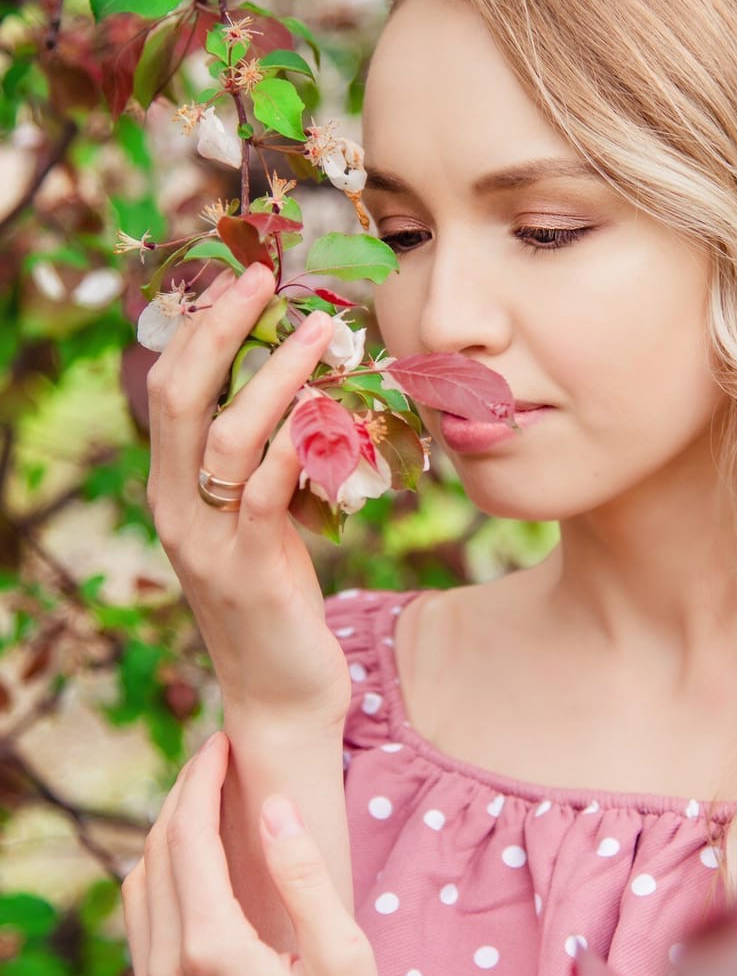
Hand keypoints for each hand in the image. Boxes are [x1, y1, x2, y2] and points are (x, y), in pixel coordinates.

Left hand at [122, 730, 414, 975]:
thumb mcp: (345, 957)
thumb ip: (302, 876)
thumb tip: (271, 806)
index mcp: (213, 952)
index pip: (186, 838)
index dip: (202, 781)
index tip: (223, 742)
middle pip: (152, 861)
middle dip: (178, 803)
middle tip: (213, 765)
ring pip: (136, 903)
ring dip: (162, 848)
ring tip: (203, 813)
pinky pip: (141, 949)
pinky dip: (158, 899)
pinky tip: (194, 887)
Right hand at [146, 262, 349, 729]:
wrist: (281, 698)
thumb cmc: (279, 602)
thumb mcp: (261, 523)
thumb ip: (264, 465)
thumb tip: (300, 392)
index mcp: (172, 490)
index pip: (170, 389)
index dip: (200, 328)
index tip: (241, 277)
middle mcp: (176, 509)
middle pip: (181, 396)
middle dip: (220, 328)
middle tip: (264, 277)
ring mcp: (207, 542)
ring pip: (228, 434)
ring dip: (276, 373)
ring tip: (323, 330)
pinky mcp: (249, 571)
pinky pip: (264, 491)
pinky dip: (292, 443)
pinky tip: (327, 408)